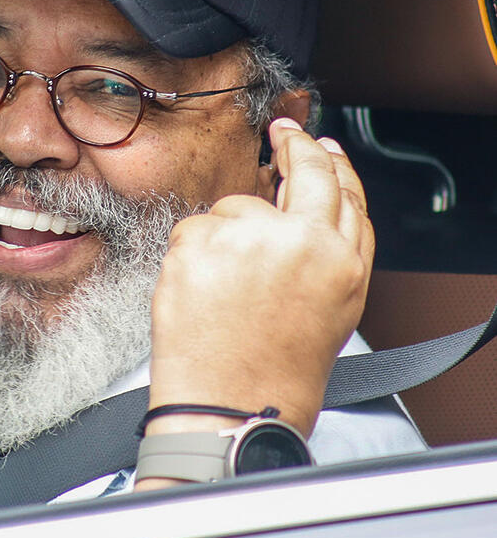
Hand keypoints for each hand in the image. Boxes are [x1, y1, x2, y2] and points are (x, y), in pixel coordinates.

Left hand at [146, 118, 373, 442]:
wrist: (229, 405)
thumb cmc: (275, 369)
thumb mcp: (331, 311)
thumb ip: (327, 252)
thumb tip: (308, 205)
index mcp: (341, 263)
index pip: (345, 191)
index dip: (332, 161)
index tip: (319, 142)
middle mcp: (301, 242)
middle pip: (305, 171)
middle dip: (296, 145)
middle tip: (283, 131)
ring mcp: (247, 237)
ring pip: (236, 206)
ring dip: (227, 235)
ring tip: (225, 290)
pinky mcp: (199, 240)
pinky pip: (195, 228)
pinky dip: (193, 253)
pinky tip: (199, 292)